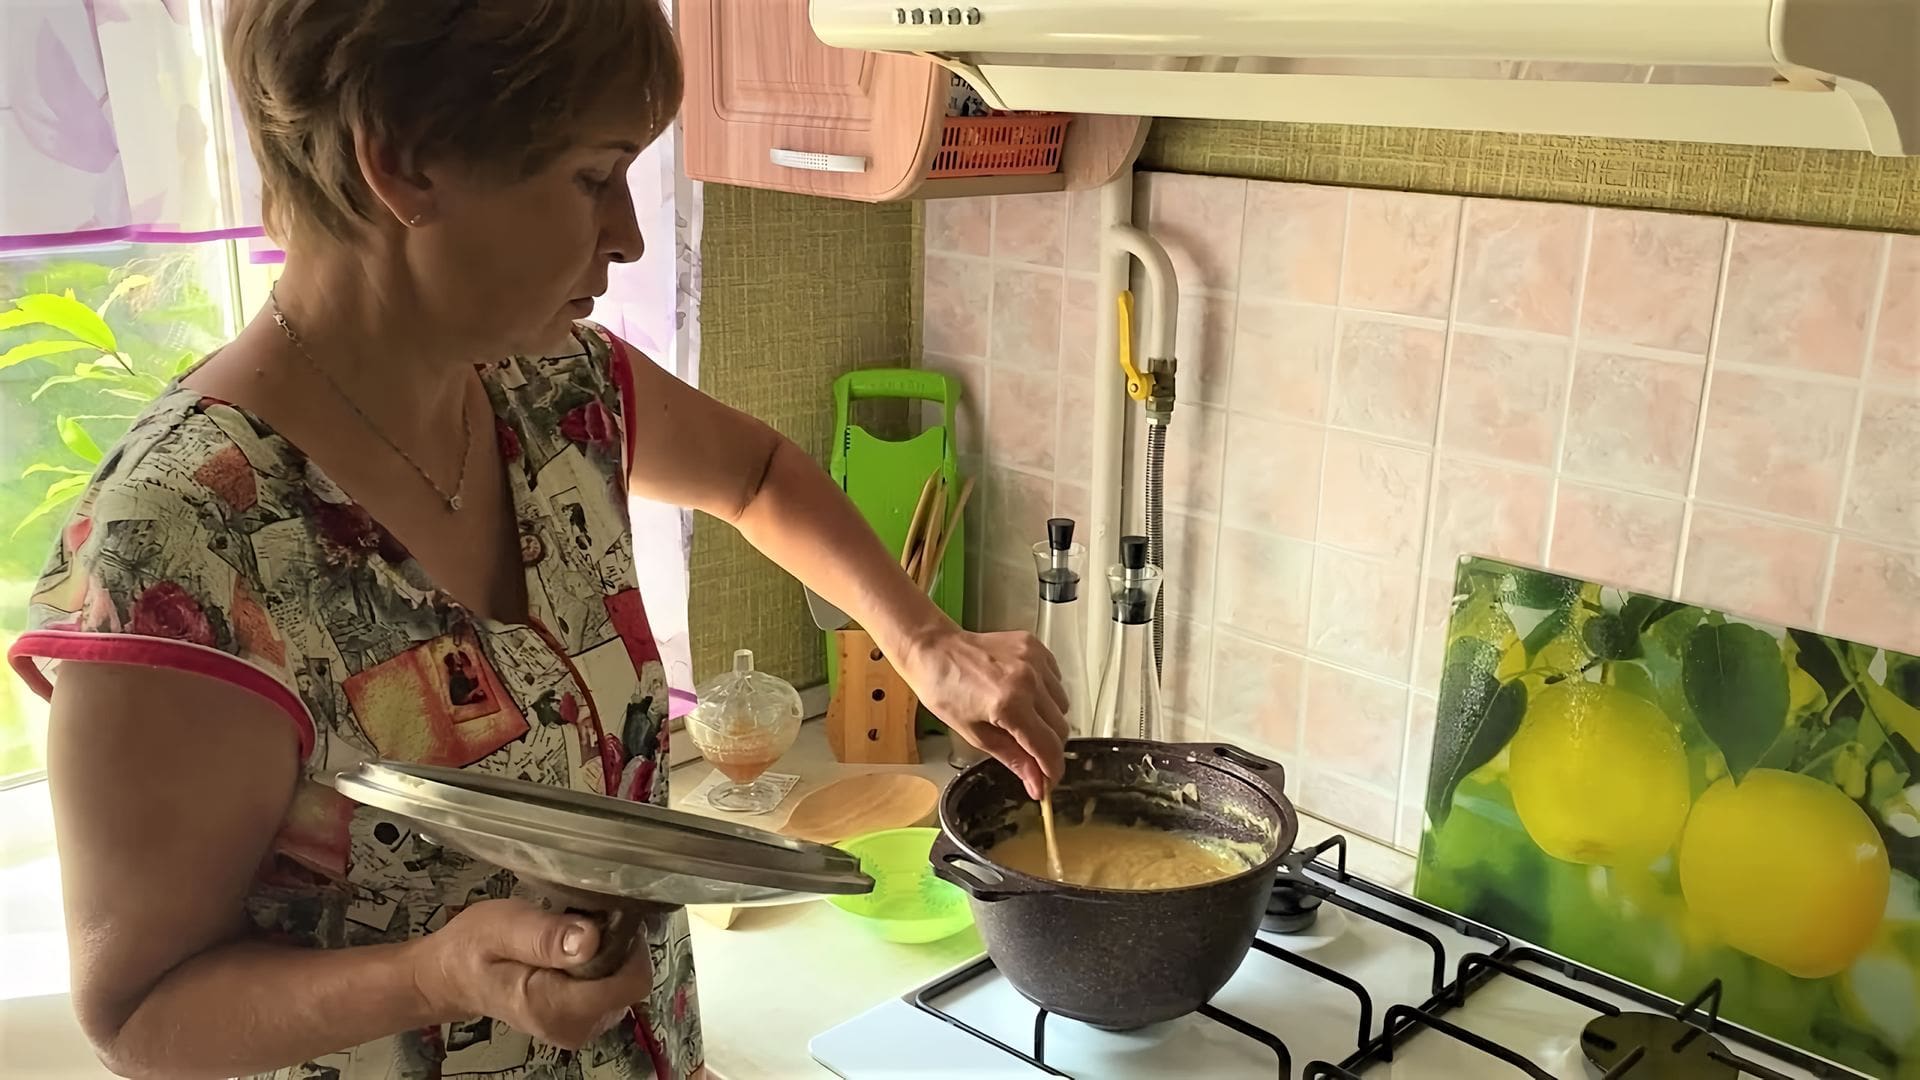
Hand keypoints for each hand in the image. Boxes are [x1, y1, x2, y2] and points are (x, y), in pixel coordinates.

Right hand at [413, 899, 653, 1049]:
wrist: (452, 977)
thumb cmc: (473, 947)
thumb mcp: (502, 927)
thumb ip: (545, 937)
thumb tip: (590, 940)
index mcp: (554, 1007)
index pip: (628, 983)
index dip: (627, 946)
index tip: (602, 918)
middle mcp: (573, 1027)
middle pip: (628, 984)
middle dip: (614, 948)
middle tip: (575, 925)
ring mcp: (579, 1028)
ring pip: (622, 986)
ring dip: (606, 957)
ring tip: (566, 939)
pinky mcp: (581, 1021)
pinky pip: (610, 990)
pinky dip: (599, 968)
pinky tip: (568, 955)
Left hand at [896, 626, 1069, 796]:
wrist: (934, 651)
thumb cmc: (944, 690)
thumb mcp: (975, 734)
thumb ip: (1013, 759)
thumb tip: (1036, 783)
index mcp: (1010, 704)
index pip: (1049, 747)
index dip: (1052, 771)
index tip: (1047, 783)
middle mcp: (1027, 680)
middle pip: (1061, 728)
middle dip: (1047, 748)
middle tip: (1029, 754)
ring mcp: (1034, 660)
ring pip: (1062, 705)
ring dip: (1048, 719)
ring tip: (1020, 716)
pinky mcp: (1035, 646)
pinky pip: (1056, 680)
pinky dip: (1046, 693)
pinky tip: (1023, 694)